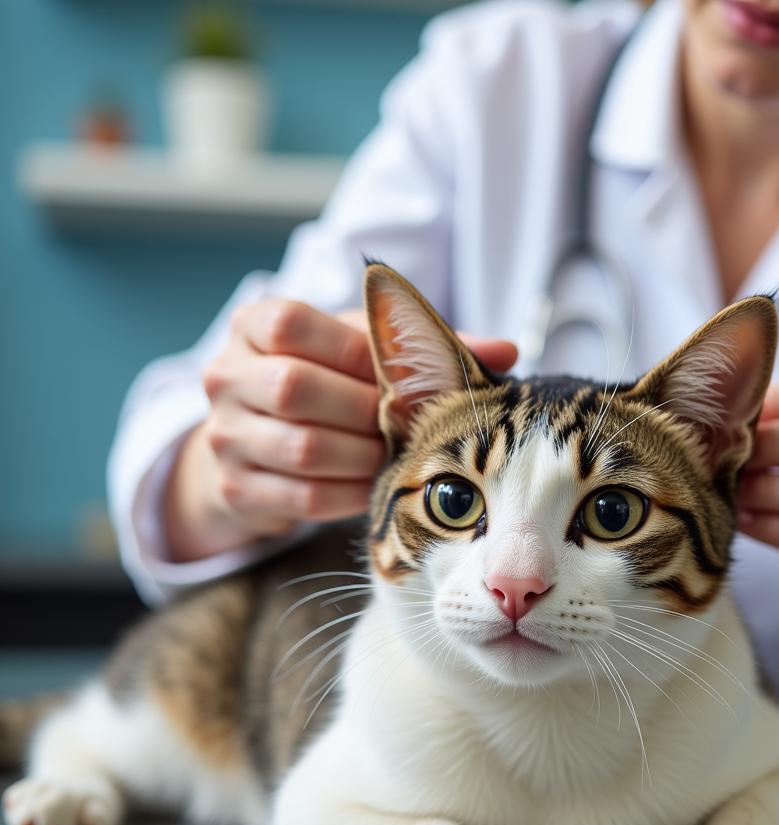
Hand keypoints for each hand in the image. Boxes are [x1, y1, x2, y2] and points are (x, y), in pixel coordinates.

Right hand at [164, 299, 516, 561]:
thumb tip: (507, 350)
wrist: (257, 446)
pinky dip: (352, 495)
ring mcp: (223, 435)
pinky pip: (304, 497)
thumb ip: (424, 346)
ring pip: (303, 448)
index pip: (293, 326)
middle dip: (364, 411)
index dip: (356, 353)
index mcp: (253, 325)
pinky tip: (378, 488)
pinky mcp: (235, 489)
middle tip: (404, 425)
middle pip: (295, 389)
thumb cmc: (327, 385)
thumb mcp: (361, 353)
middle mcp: (224, 374)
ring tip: (398, 459)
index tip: (399, 378)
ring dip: (364, 458)